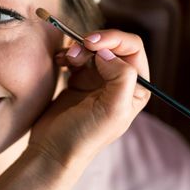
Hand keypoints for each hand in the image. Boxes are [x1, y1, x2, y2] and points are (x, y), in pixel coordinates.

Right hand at [28, 29, 150, 167]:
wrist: (53, 149)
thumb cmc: (85, 136)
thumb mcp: (112, 110)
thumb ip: (121, 77)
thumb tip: (107, 53)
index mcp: (137, 88)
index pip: (132, 48)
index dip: (113, 40)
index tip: (91, 43)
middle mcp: (120, 81)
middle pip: (112, 44)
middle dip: (92, 43)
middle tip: (74, 51)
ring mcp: (98, 79)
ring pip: (92, 48)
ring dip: (77, 48)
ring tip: (65, 60)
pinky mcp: (79, 79)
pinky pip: (77, 55)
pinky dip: (67, 54)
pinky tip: (60, 62)